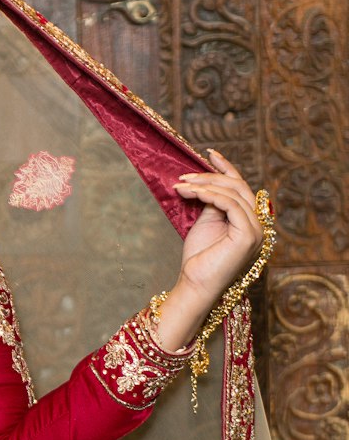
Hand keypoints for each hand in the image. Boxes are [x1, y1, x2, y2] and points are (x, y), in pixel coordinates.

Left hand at [153, 150, 264, 352]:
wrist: (195, 285)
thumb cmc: (198, 259)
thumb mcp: (206, 222)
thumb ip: (213, 202)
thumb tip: (208, 181)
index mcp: (249, 221)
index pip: (241, 187)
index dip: (227, 168)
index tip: (209, 154)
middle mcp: (258, 225)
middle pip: (237, 187)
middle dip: (209, 177)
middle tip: (183, 177)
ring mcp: (256, 231)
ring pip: (233, 193)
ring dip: (204, 185)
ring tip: (181, 186)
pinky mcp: (248, 236)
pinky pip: (230, 204)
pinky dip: (210, 195)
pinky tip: (192, 193)